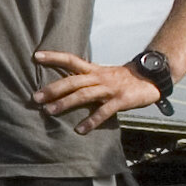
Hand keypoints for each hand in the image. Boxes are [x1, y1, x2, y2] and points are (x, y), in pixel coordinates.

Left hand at [30, 49, 155, 133]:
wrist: (150, 79)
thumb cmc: (123, 79)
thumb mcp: (103, 75)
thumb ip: (87, 79)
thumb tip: (66, 87)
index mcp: (94, 70)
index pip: (71, 60)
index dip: (54, 57)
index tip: (36, 56)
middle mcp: (99, 77)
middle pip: (72, 81)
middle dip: (53, 89)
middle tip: (35, 97)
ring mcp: (109, 88)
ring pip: (84, 94)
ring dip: (65, 103)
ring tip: (49, 112)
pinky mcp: (120, 100)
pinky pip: (103, 111)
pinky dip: (91, 121)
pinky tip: (80, 130)